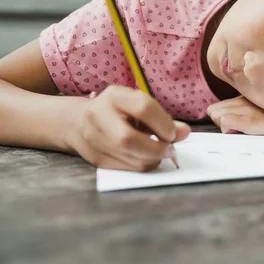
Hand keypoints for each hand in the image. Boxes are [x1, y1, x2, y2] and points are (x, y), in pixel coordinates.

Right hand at [66, 85, 190, 171]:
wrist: (78, 121)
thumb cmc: (118, 112)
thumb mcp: (138, 106)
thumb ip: (163, 119)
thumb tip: (185, 132)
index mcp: (114, 96)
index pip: (143, 108)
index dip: (163, 124)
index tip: (173, 133)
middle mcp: (98, 115)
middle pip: (128, 138)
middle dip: (156, 148)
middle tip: (170, 149)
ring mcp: (93, 138)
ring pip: (127, 157)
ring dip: (153, 159)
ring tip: (161, 153)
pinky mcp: (95, 158)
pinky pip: (126, 167)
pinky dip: (143, 165)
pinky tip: (147, 158)